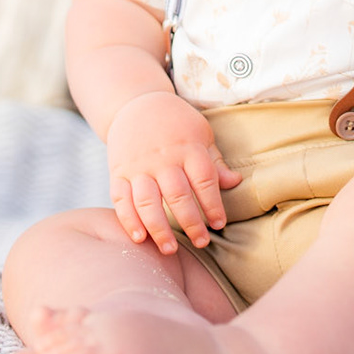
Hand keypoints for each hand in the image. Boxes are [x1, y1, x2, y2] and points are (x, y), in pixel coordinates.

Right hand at [105, 90, 241, 255]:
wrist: (137, 103)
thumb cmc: (177, 123)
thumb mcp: (202, 134)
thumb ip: (215, 162)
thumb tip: (235, 183)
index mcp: (188, 148)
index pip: (204, 181)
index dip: (213, 205)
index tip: (219, 224)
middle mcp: (163, 158)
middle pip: (178, 195)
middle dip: (191, 222)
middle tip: (202, 243)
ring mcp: (138, 166)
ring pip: (148, 201)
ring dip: (159, 228)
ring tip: (170, 249)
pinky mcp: (118, 172)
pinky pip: (121, 199)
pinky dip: (128, 220)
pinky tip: (139, 238)